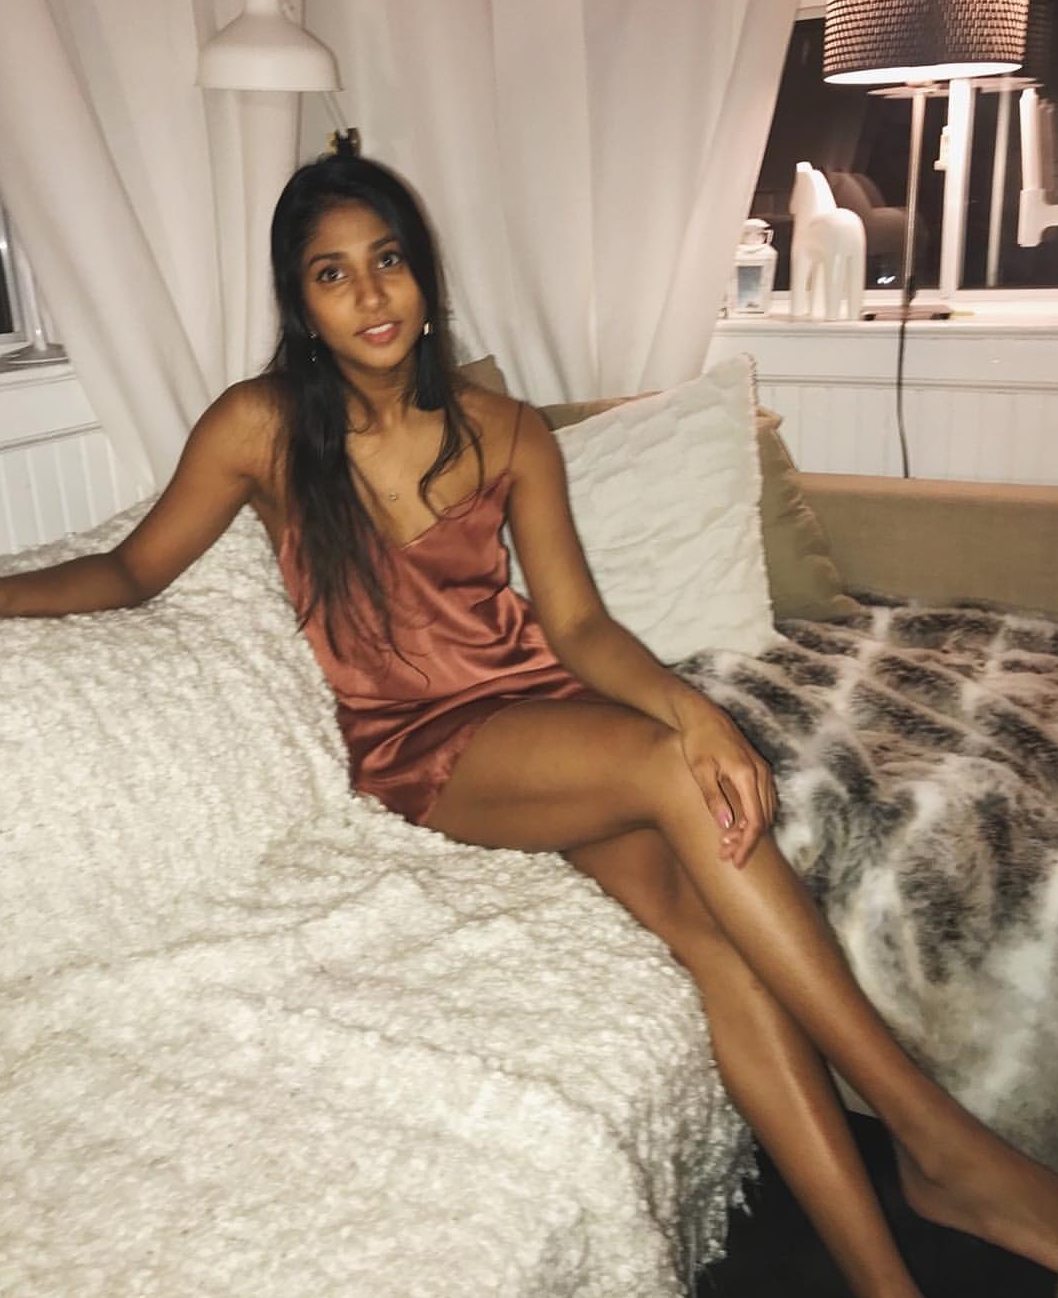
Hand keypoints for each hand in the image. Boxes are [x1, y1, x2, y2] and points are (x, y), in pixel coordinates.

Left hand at [675, 695, 776, 867]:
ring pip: (767, 811)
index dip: (746, 844)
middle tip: (726, 855)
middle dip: (747, 841)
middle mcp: (762, 774)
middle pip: (764, 820)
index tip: (733, 859)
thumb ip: (714, 798)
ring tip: (728, 843)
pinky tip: (738, 825)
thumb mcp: (700, 770)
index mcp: (747, 775)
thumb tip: (727, 826)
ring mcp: (764, 771)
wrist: (704, 716)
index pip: (755, 821)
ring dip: (751, 831)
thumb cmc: (698, 742)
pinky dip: (755, 817)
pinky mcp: (760, 769)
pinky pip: (765, 801)